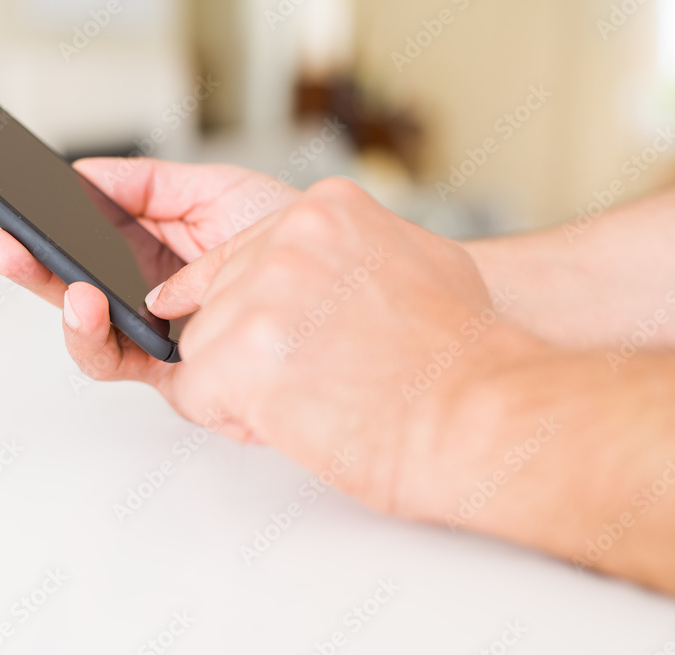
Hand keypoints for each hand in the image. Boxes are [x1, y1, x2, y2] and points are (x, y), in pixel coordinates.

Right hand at [0, 157, 299, 434]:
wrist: (344, 286)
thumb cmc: (294, 240)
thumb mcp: (217, 191)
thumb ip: (148, 183)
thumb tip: (85, 173)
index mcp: (157, 248)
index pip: (89, 240)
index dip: (52, 228)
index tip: (21, 206)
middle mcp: (151, 293)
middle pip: (77, 285)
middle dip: (36, 266)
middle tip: (7, 244)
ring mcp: (159, 336)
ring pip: (90, 330)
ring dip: (64, 305)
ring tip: (66, 283)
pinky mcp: (172, 376)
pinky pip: (118, 361)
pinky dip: (95, 335)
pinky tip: (92, 304)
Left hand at [145, 177, 541, 514]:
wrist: (482, 416)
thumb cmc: (463, 361)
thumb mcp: (420, 264)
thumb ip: (355, 256)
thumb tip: (324, 275)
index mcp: (326, 212)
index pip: (241, 250)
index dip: (244, 301)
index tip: (246, 323)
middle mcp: (288, 241)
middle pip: (218, 299)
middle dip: (248, 348)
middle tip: (304, 380)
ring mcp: (261, 295)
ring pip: (202, 346)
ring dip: (237, 385)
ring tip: (309, 404)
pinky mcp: (239, 355)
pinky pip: (192, 391)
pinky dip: (224, 416)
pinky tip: (279, 421)